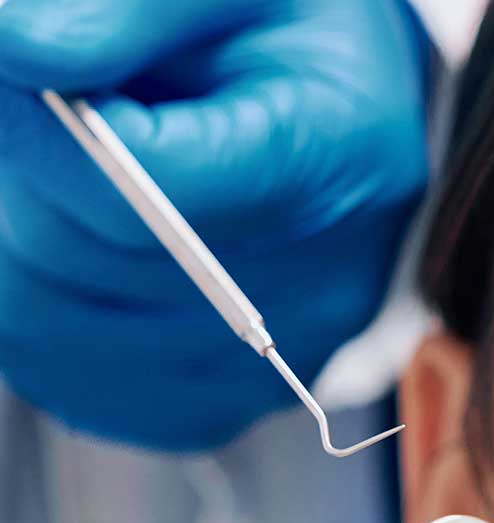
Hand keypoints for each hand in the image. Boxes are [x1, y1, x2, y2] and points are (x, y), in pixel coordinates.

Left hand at [0, 0, 429, 449]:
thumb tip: (14, 50)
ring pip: (57, 327)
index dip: (41, 126)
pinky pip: (75, 378)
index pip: (146, 190)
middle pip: (91, 259)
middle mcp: (328, 283)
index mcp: (341, 162)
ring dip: (21, 236)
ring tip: (64, 169)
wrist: (347, 97)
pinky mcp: (225, 399)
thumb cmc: (289, 28)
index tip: (18, 55)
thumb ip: (121, 9)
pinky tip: (76, 238)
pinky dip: (41, 308)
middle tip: (41, 104)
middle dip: (27, 174)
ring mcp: (280, 359)